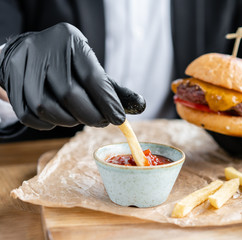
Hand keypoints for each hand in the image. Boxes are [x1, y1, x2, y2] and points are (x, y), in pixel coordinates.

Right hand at [0, 23, 144, 129]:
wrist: (29, 51)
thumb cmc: (68, 62)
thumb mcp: (91, 66)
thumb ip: (113, 88)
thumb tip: (141, 106)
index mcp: (70, 41)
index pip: (92, 76)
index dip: (107, 101)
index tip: (119, 119)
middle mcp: (44, 49)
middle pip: (69, 94)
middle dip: (90, 115)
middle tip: (101, 121)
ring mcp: (23, 64)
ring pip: (47, 107)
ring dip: (68, 120)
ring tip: (79, 117)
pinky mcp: (10, 79)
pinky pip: (28, 114)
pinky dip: (47, 124)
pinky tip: (58, 118)